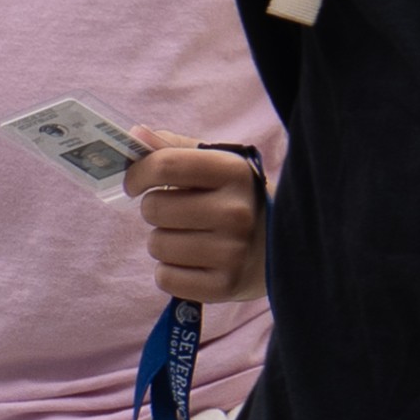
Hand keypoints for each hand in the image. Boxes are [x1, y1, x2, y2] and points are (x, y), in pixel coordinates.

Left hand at [126, 131, 265, 302]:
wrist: (284, 250)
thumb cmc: (238, 200)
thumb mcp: (218, 167)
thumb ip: (176, 149)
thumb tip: (134, 134)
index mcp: (234, 172)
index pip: (166, 165)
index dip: (138, 173)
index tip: (134, 183)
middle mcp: (236, 211)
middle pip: (154, 207)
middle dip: (154, 209)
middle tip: (174, 213)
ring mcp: (232, 252)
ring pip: (156, 245)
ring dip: (162, 242)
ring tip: (188, 238)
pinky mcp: (225, 286)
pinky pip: (165, 278)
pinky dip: (170, 272)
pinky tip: (192, 264)